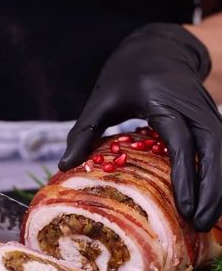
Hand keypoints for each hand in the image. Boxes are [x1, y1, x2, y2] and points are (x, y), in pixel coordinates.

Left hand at [59, 23, 221, 231]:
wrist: (160, 46)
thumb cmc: (128, 73)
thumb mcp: (102, 98)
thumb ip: (85, 131)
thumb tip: (65, 165)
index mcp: (166, 103)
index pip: (182, 143)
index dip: (186, 177)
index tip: (185, 209)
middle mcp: (194, 108)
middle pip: (214, 151)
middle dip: (212, 190)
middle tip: (199, 224)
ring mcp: (207, 113)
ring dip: (220, 187)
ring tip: (208, 220)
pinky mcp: (211, 119)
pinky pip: (221, 150)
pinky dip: (220, 175)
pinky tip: (214, 199)